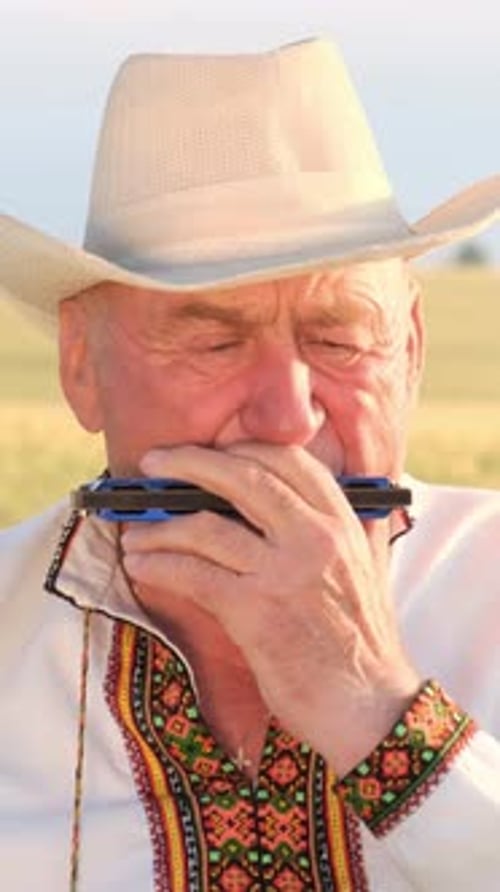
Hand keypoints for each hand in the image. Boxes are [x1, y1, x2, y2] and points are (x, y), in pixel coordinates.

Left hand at [121, 443, 420, 775]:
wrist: (370, 707)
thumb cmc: (361, 641)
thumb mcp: (363, 566)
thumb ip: (334, 526)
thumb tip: (289, 498)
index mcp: (342, 522)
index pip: (287, 459)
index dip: (239, 447)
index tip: (206, 452)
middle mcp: (316, 537)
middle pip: (242, 477)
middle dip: (189, 463)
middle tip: (152, 463)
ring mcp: (284, 573)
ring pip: (207, 527)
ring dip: (160, 526)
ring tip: (137, 532)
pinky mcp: (255, 612)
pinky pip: (194, 574)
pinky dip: (160, 564)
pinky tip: (142, 564)